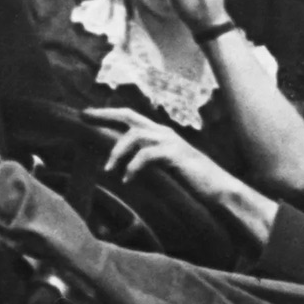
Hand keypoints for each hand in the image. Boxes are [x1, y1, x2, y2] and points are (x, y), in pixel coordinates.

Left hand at [84, 106, 240, 208]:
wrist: (219, 189)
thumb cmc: (192, 180)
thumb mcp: (166, 168)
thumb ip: (149, 161)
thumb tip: (125, 165)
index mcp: (161, 134)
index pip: (130, 117)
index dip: (108, 114)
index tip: (87, 113)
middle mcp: (164, 132)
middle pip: (129, 115)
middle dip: (105, 115)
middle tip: (84, 116)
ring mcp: (170, 141)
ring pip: (135, 135)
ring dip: (118, 152)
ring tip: (109, 171)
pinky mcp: (175, 154)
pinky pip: (146, 155)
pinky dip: (133, 167)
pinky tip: (128, 181)